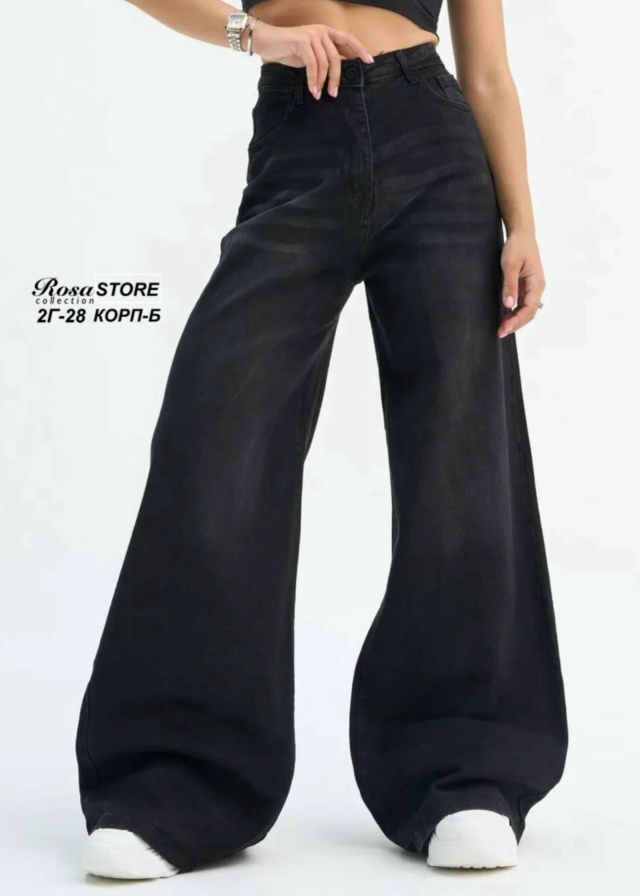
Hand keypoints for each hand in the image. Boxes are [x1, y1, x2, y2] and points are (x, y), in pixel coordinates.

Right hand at [250, 22, 373, 99]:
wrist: (266, 42)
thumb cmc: (287, 49)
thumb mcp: (310, 56)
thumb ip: (324, 59)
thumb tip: (340, 69)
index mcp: (326, 32)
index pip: (348, 39)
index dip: (360, 50)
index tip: (370, 62)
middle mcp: (321, 31)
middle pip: (336, 58)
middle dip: (336, 78)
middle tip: (334, 94)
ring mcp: (312, 35)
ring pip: (325, 63)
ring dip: (322, 82)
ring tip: (319, 94)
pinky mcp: (302, 41)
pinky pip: (313, 64)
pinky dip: (313, 79)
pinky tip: (312, 89)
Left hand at [498, 230, 545, 337]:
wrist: (521, 234)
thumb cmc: (517, 246)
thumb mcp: (510, 265)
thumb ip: (510, 285)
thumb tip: (508, 304)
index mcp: (536, 284)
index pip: (529, 309)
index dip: (516, 321)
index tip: (504, 328)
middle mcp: (537, 288)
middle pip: (529, 313)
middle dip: (515, 324)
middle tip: (500, 332)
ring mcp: (532, 288)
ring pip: (526, 310)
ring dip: (515, 320)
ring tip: (501, 327)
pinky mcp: (526, 286)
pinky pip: (522, 304)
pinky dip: (514, 312)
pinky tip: (505, 317)